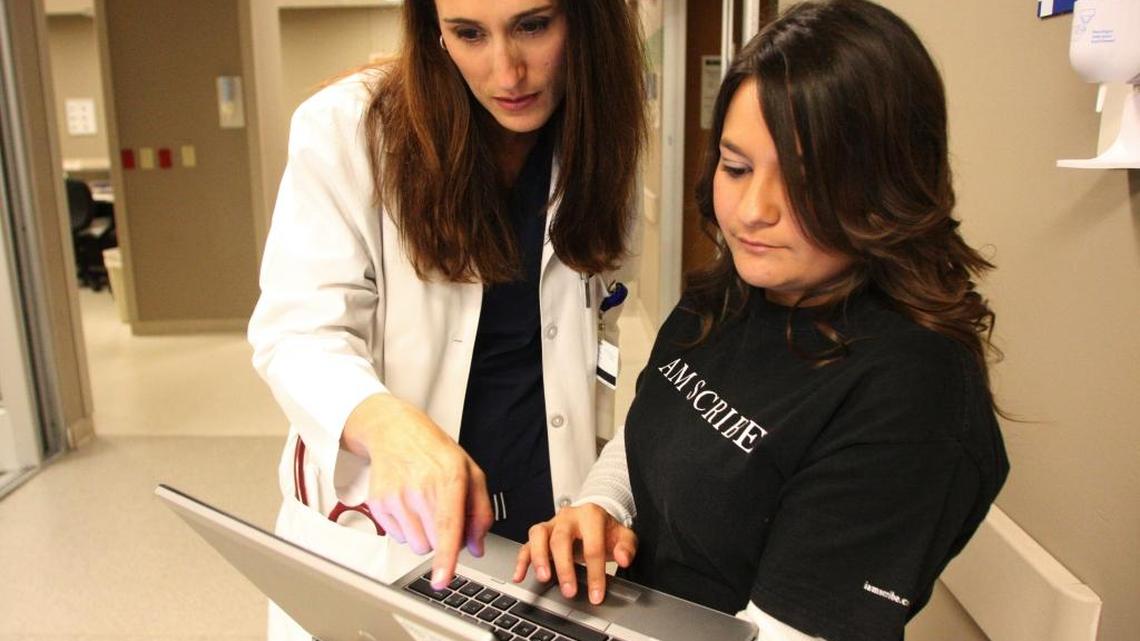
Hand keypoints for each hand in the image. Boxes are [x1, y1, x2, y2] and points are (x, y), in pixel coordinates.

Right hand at [341, 393, 492, 588]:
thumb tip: (476, 547)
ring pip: (416, 545)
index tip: (441, 579)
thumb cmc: (436, 452)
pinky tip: (408, 503)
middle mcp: (420, 488)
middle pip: (434, 543)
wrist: (394, 431)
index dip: (445, 557)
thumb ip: (480, 512)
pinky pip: (398, 537)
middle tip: (442, 509)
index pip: (447, 526)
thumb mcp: (471, 472)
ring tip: (424, 505)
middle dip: (443, 537)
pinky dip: (406, 528)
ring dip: (424, 534)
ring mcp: (396, 497)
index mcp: (449, 478)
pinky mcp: (378, 504)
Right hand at [512, 503, 636, 604]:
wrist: (593, 520)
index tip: (596, 594)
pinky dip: (521, 560)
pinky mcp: (540, 533)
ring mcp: (551, 524)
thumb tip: (623, 558)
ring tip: (544, 578)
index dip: (595, 573)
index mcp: (591, 515)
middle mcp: (568, 517)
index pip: (592, 546)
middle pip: (561, 539)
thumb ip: (627, 546)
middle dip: (565, 568)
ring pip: (539, 535)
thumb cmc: (606, 531)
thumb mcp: (623, 535)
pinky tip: (519, 575)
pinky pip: (526, 544)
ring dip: (539, 558)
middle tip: (570, 592)